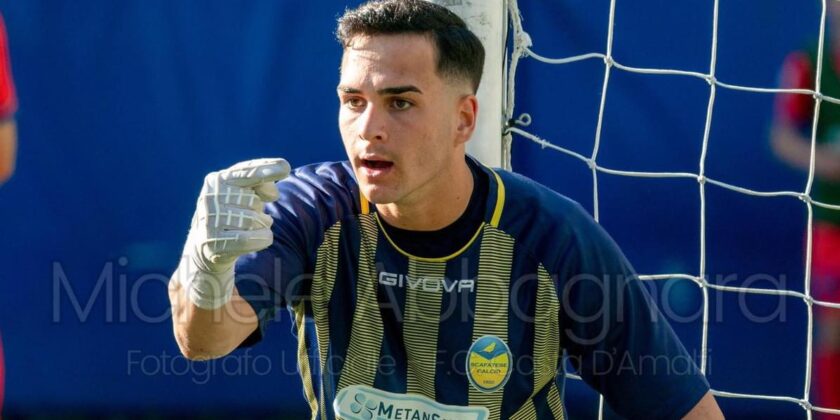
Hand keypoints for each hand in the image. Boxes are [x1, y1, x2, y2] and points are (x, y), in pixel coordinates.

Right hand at [178, 158, 290, 308]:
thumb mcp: (246, 194)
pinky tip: (261, 239)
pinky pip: (250, 239)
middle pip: (255, 201)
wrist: (208, 245)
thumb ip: (262, 184)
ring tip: (250, 228)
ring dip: (262, 226)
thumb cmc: (234, 212)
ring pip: (254, 221)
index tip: (286, 167)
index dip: (267, 169)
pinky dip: (263, 239)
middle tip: (247, 215)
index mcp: (217, 180)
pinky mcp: (213, 243)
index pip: (247, 172)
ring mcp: (209, 221)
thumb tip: (273, 194)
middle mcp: (210, 198)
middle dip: (259, 210)